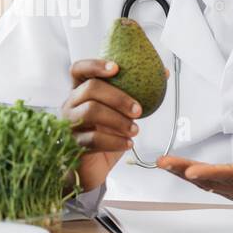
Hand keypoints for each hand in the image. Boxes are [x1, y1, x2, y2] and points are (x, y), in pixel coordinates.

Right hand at [59, 58, 141, 191]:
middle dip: (118, 97)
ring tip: (135, 130)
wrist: (94, 167)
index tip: (117, 68)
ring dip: (118, 120)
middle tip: (138, 110)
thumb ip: (137, 93)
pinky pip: (93, 138)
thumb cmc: (107, 134)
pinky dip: (115, 141)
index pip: (79, 69)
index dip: (95, 65)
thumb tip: (163, 73)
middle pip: (90, 88)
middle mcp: (71, 104)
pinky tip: (128, 144)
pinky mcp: (73, 144)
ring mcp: (69, 124)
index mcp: (80, 91)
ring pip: (91, 112)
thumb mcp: (122, 112)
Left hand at [156, 105, 232, 213]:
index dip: (211, 173)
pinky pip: (207, 185)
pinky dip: (190, 176)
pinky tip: (175, 168)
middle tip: (164, 162)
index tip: (190, 171)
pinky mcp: (232, 191)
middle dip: (185, 171)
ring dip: (183, 174)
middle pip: (212, 181)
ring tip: (162, 162)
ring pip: (206, 185)